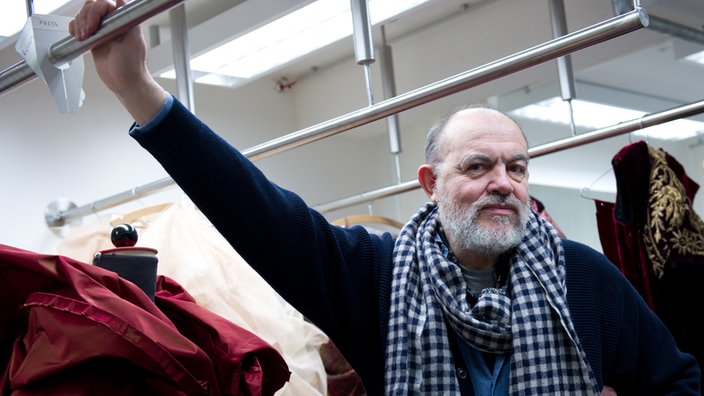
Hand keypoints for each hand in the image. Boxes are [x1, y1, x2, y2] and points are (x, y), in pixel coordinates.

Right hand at [69, 0, 166, 124]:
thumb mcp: (133, 41)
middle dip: (85, 18)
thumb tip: (121, 1)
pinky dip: (74, 28)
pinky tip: (78, 37)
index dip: (95, 11)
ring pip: (83, 14)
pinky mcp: (93, 37)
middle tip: (87, 34)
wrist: (124, 82)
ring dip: (79, 24)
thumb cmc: (132, 65)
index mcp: (123, 19)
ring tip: (83, 38)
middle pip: (92, 5)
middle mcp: (112, 21)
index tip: (93, 27)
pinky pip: (78, 25)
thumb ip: (128, 20)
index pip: (105, 3)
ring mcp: (101, 29)